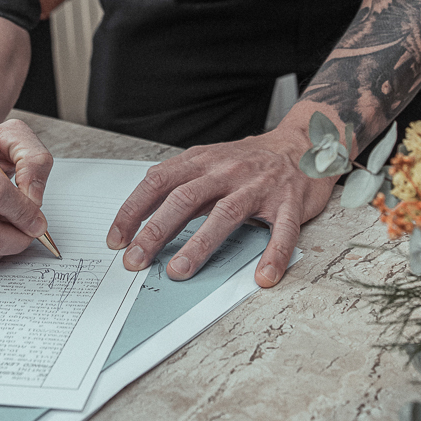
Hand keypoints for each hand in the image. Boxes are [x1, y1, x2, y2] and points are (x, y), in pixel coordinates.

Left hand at [106, 111, 347, 287]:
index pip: (158, 182)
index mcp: (203, 160)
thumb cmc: (250, 160)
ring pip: (225, 215)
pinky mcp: (289, 203)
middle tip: (135, 261)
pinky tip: (263, 276)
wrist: (303, 144)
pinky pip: (281, 231)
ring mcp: (259, 186)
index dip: (134, 210)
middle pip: (184, 199)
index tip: (117, 238)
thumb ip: (182, 184)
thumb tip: (143, 218)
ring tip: (180, 271)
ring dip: (199, 245)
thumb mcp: (210, 161)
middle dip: (155, 232)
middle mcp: (227, 171)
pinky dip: (273, 255)